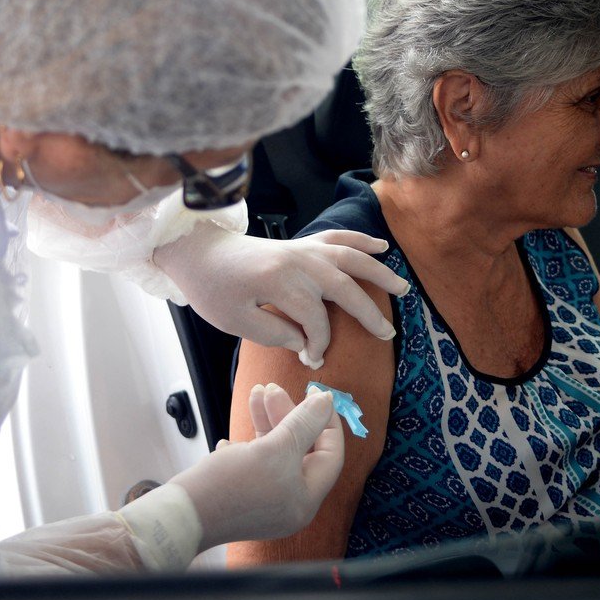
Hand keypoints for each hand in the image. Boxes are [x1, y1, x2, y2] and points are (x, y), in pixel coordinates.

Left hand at [154, 222, 407, 367]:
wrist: (197, 252)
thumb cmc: (212, 290)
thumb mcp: (236, 322)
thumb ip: (277, 333)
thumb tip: (308, 343)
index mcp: (280, 282)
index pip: (315, 319)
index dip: (318, 343)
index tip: (312, 360)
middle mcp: (298, 261)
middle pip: (344, 287)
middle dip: (367, 314)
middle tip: (387, 336)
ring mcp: (301, 248)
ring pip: (350, 258)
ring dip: (378, 273)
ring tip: (402, 288)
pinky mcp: (300, 243)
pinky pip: (337, 238)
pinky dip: (360, 240)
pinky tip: (380, 247)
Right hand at [170, 384, 343, 550]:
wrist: (179, 516)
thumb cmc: (230, 485)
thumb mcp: (274, 448)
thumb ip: (304, 424)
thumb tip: (327, 402)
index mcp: (305, 498)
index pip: (330, 455)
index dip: (325, 422)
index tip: (315, 394)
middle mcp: (289, 504)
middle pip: (300, 451)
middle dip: (288, 415)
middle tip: (272, 388)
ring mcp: (266, 502)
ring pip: (276, 453)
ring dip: (267, 422)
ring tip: (255, 394)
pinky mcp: (243, 498)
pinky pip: (255, 465)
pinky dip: (249, 445)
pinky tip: (232, 440)